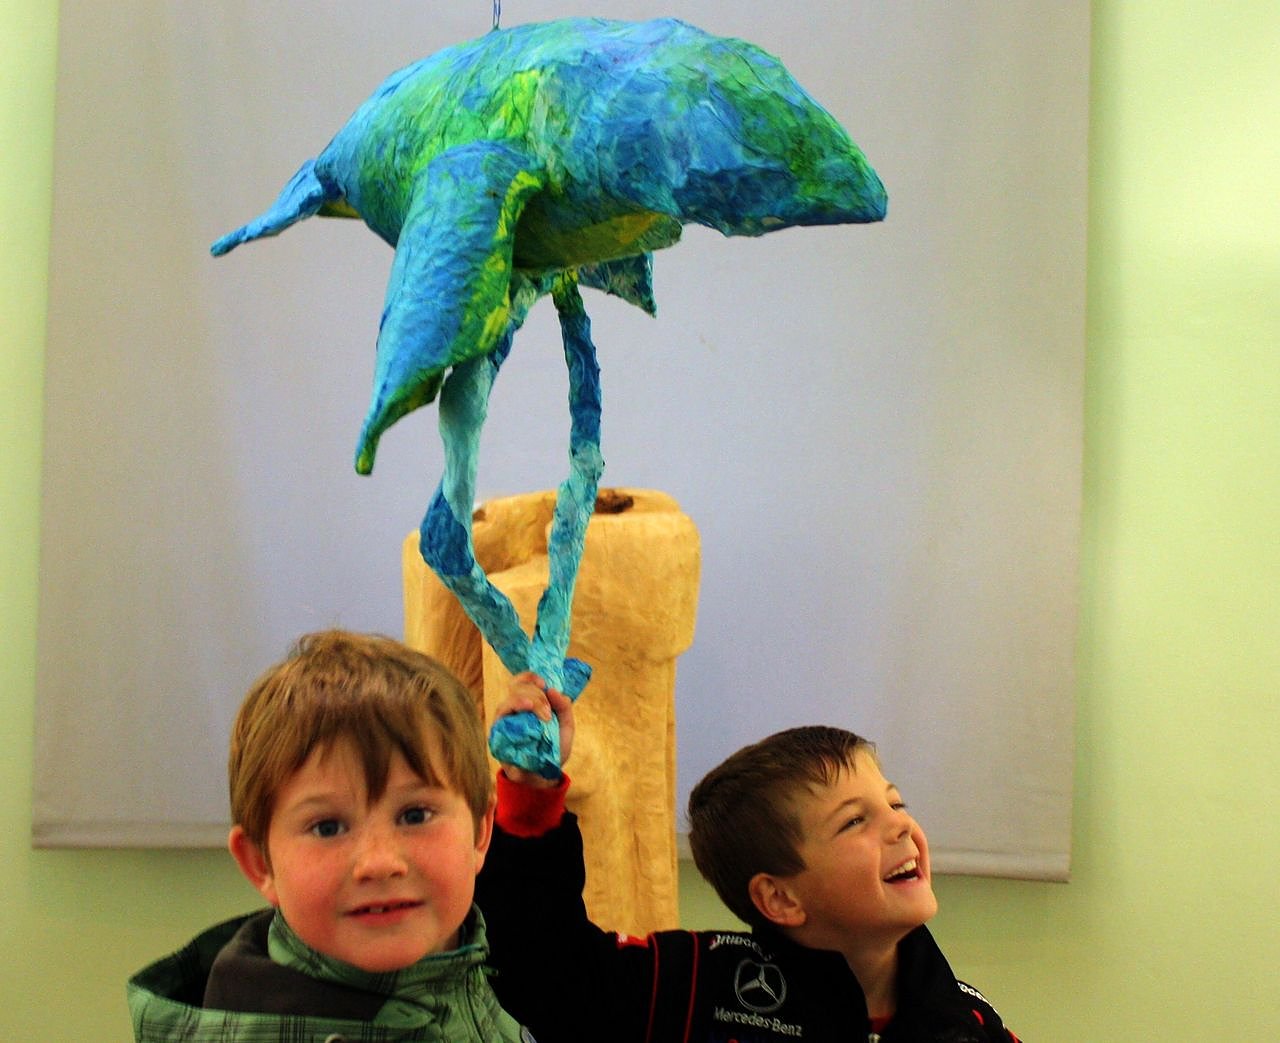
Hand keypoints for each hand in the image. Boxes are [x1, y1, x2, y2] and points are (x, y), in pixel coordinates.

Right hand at [495, 671, 574, 786]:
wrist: (543, 776)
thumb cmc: (552, 750)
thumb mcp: (565, 728)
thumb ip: (564, 709)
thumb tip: (554, 690)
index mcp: (528, 704)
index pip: (522, 682)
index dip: (530, 677)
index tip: (543, 683)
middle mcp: (513, 710)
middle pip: (517, 688)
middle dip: (536, 696)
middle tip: (548, 713)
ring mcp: (504, 721)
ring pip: (509, 700)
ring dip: (528, 701)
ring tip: (543, 714)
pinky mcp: (497, 734)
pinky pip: (501, 717)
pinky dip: (514, 708)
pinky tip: (526, 709)